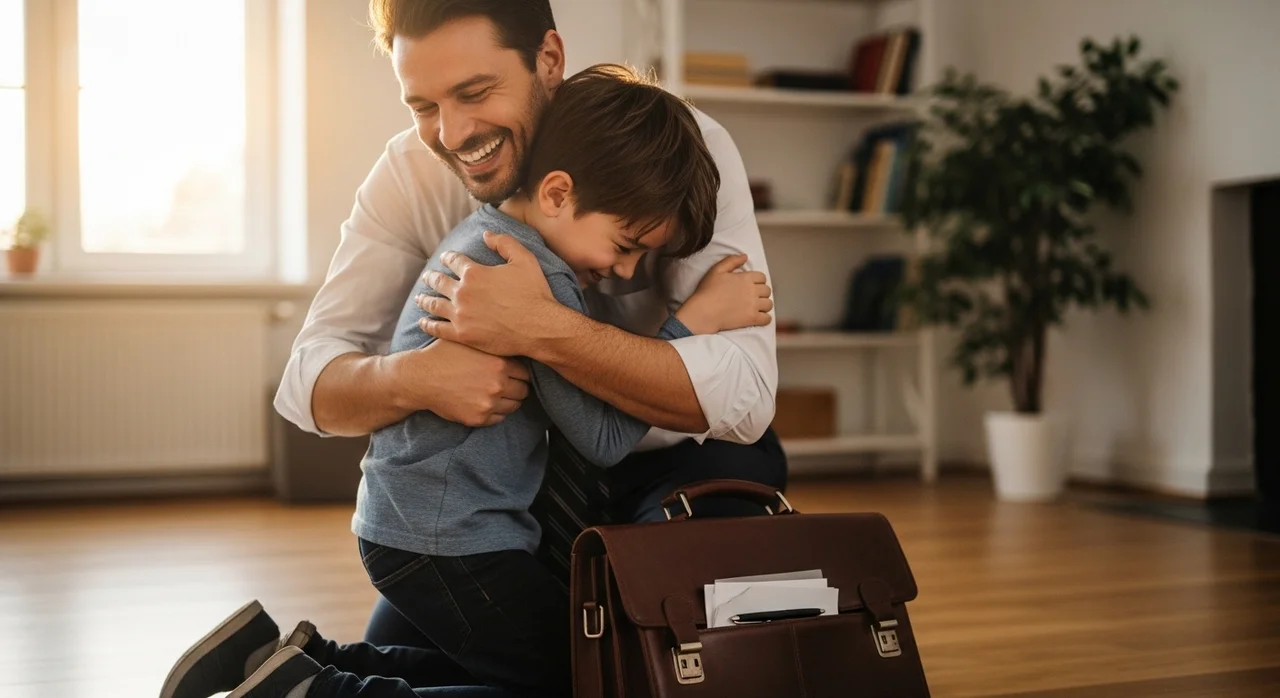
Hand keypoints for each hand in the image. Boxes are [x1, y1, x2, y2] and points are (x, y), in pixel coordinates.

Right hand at [389, 339, 530, 426]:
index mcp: (499, 363)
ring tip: (496, 394)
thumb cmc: (444, 355)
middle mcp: (498, 383)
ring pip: (514, 406)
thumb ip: (492, 343)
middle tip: (508, 385)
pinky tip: (486, 403)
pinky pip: (499, 418)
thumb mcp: (470, 341)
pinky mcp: (479, 418)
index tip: (513, 373)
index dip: (520, 372)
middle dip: (517, 387)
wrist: (420, 378)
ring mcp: (489, 402)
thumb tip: (514, 340)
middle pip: (524, 390)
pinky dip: (496, 412)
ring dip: (508, 401)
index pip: (526, 372)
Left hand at [417, 231, 558, 355]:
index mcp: (474, 273)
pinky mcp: (462, 335)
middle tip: (426, 276)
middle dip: (431, 277)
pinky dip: (428, 324)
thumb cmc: (534, 293)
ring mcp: (460, 315)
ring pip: (434, 304)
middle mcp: (462, 292)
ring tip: (419, 298)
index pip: (454, 261)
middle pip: (439, 282)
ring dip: (424, 299)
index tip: (445, 258)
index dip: (448, 258)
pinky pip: (438, 328)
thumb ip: (504, 243)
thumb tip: (486, 234)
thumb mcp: (524, 260)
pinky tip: (423, 322)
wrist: (539, 327)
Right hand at [675, 254, 773, 333]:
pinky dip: (764, 318)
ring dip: (764, 305)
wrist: (703, 311)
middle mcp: (752, 291)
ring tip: (756, 307)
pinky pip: (767, 319)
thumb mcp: (716, 270)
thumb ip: (732, 261)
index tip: (751, 286)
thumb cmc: (708, 290)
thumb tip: (745, 257)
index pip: (762, 277)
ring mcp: (753, 305)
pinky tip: (758, 318)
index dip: (757, 281)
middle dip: (761, 293)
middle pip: (767, 290)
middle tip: (752, 297)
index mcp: (746, 278)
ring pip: (769, 304)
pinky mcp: (752, 319)